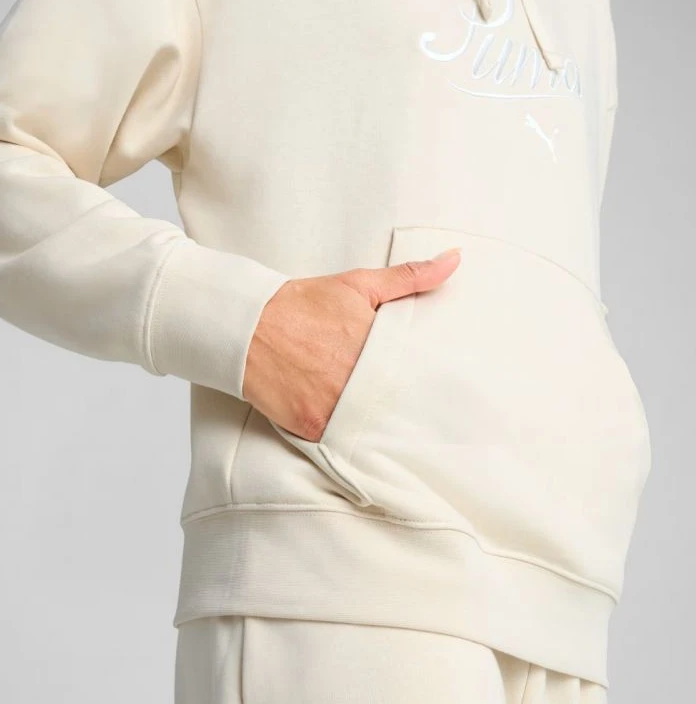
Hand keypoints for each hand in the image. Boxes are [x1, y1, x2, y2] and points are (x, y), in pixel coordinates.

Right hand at [242, 247, 461, 441]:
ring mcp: (334, 407)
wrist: (247, 326)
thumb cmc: (303, 304)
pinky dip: (353, 442)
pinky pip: (343, 444)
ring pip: (375, 428)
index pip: (418, 373)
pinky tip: (366, 439)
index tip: (441, 389)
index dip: (429, 382)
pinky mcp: (314, 426)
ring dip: (384, 428)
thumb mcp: (359, 284)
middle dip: (410, 408)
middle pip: (399, 404)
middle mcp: (357, 379)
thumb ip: (410, 276)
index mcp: (376, 346)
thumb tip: (455, 259)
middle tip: (433, 421)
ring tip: (401, 431)